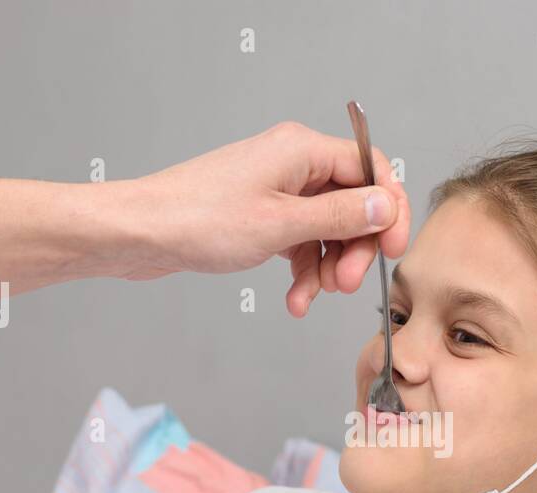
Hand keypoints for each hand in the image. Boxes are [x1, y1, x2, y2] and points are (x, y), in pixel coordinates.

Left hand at [118, 120, 411, 316]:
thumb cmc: (198, 219)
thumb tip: (387, 207)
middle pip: (352, 203)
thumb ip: (341, 216)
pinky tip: (294, 299)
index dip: (390, 209)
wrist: (142, 233)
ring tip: (315, 295)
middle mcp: (292, 163)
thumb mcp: (281, 224)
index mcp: (302, 149)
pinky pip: (299, 241)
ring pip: (327, 228)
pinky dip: (302, 270)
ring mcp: (276, 189)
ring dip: (328, 266)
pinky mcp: (260, 214)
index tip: (394, 248)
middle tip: (344, 284)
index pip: (371, 169)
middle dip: (354, 247)